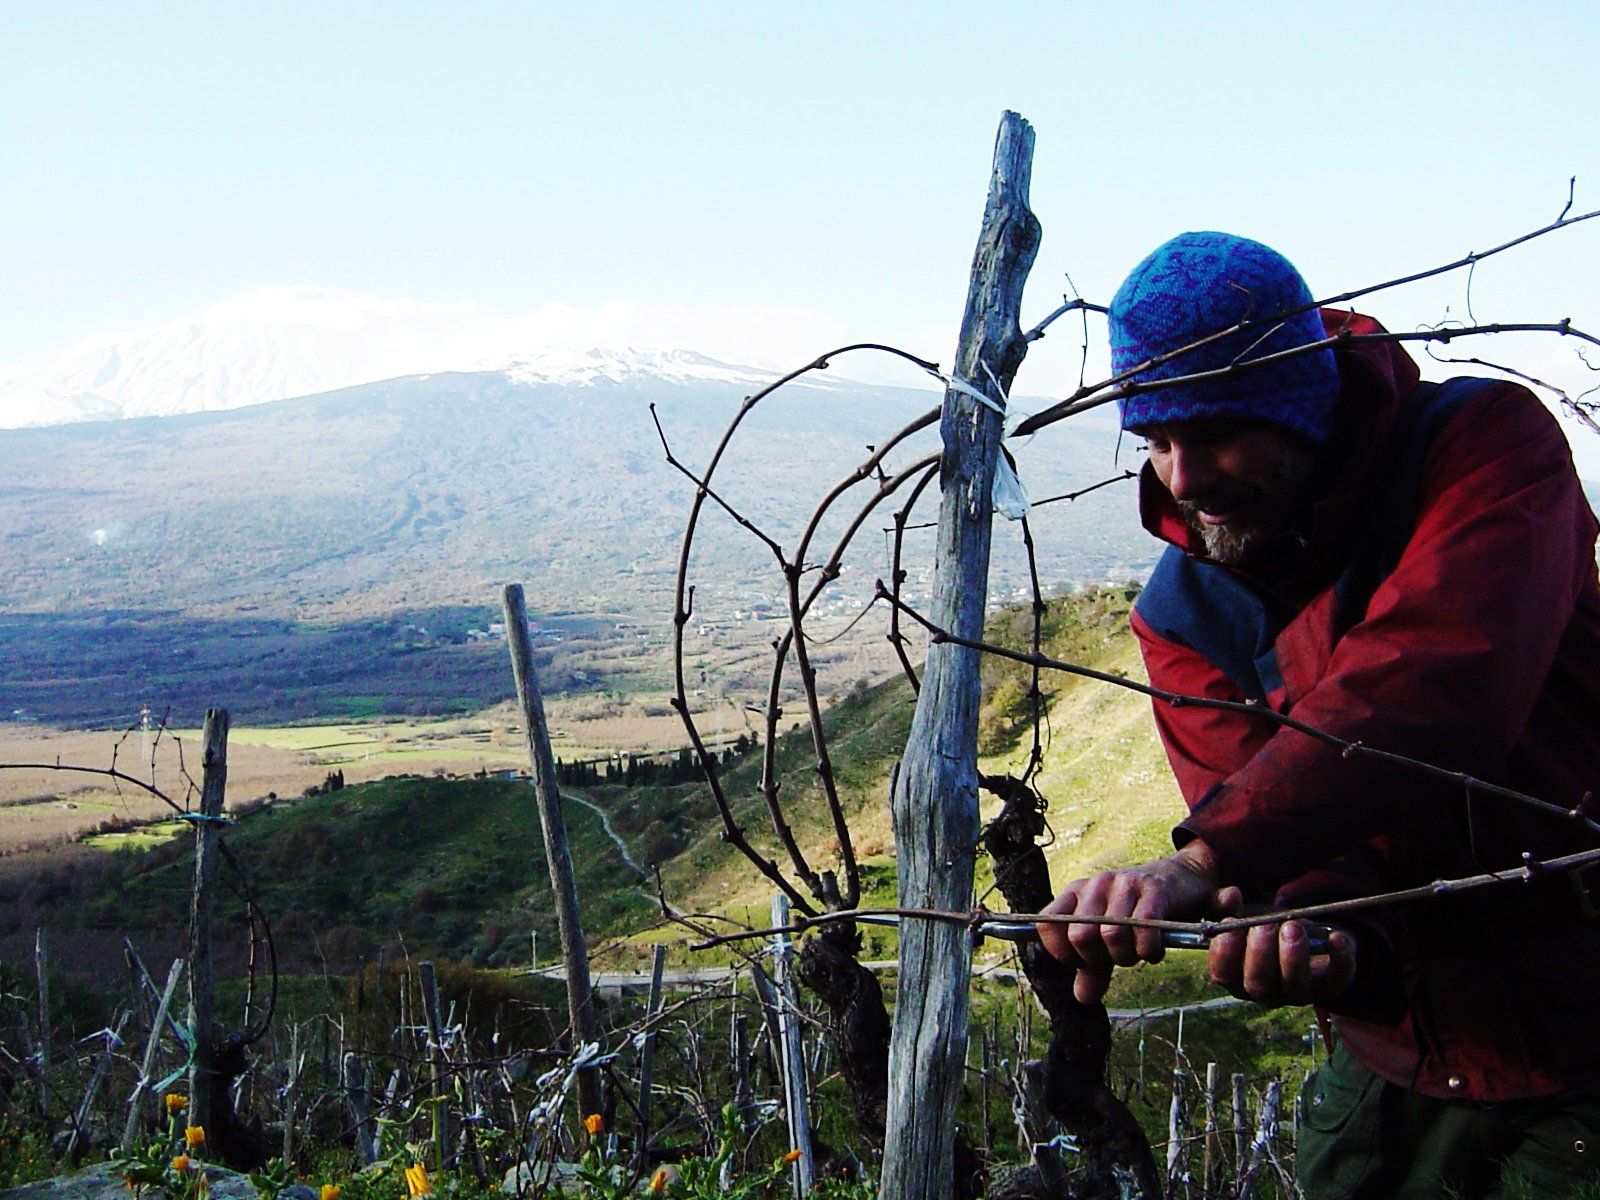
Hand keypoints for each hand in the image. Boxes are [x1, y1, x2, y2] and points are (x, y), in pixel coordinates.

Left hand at [1037, 840, 1221, 1003]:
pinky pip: (1144, 931)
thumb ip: (1093, 967)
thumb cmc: (1138, 911)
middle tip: (1115, 959)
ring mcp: (1124, 884)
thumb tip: (1082, 998)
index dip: (1062, 954)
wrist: (1181, 878)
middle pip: (1080, 936)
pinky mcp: (1154, 891)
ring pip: (1112, 935)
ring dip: (1127, 957)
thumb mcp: (1109, 937)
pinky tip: (1154, 950)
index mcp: (1076, 892)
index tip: (1083, 963)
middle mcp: (1096, 885)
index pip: (1047, 925)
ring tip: (1137, 952)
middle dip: (1098, 961)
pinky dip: (1149, 951)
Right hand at [1205, 886, 1357, 1006]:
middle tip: (1264, 926)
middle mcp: (1264, 991)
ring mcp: (1297, 992)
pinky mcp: (1329, 986)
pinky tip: (1336, 937)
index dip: (1224, 955)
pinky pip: (1337, 980)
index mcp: (1236, 975)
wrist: (1302, 935)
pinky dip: (1340, 960)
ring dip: (1293, 957)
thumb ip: (1223, 904)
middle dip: (1260, 954)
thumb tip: (1231, 894)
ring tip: (1292, 926)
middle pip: (1259, 985)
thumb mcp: (1238, 913)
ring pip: (1294, 986)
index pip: (1223, 975)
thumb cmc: (1260, 927)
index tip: (1229, 927)